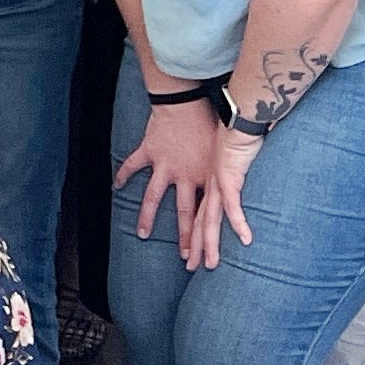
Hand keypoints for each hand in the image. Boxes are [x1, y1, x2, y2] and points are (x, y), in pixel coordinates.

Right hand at [116, 99, 249, 270]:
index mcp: (208, 177)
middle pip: (184, 214)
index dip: (209, 239)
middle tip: (187, 262)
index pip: (209, 215)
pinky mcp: (151, 151)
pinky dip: (124, 174)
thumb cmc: (214, 121)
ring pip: (152, 196)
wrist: (188, 102)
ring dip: (147, 217)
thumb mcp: (230, 150)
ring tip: (142, 235)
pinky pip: (134, 165)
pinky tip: (116, 185)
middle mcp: (186, 176)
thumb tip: (249, 183)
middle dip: (186, 240)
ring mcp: (165, 165)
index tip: (209, 260)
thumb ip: (234, 169)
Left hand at [197, 124, 264, 268]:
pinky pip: (234, 205)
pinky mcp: (229, 178)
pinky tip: (245, 240)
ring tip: (210, 264)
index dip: (194, 236)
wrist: (234, 117)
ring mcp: (217, 184)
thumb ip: (233, 180)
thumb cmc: (234, 137)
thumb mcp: (229, 163)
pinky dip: (239, 223)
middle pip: (200, 223)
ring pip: (211, 220)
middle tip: (191, 268)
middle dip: (196, 247)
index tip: (190, 253)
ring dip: (210, 243)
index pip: (199, 216)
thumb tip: (239, 191)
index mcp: (208, 185)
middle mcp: (209, 188)